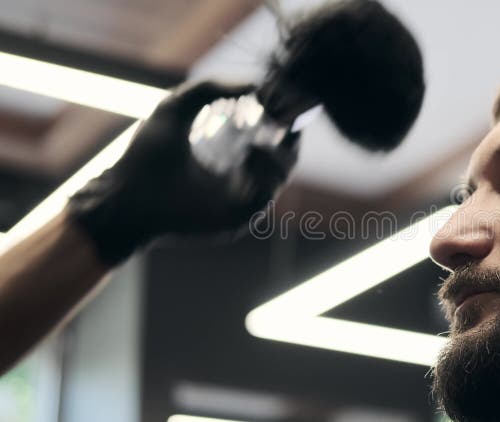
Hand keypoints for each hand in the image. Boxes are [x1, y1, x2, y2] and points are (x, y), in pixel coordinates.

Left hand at [67, 80, 291, 264]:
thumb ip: (212, 87)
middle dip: (290, 134)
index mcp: (227, 157)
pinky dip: (266, 170)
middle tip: (285, 115)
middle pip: (284, 156)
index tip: (282, 100)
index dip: (280, 119)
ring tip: (257, 142)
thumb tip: (256, 83)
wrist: (127, 196)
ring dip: (278, 153)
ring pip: (281, 175)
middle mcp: (239, 179)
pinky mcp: (239, 217)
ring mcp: (240, 200)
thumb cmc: (145, 156)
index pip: (268, 138)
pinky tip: (252, 153)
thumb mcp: (178, 106)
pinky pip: (268, 193)